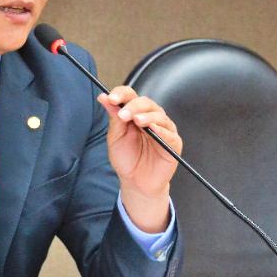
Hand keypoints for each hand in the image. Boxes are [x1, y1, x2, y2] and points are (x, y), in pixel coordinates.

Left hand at [97, 86, 181, 232]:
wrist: (136, 182)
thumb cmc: (127, 159)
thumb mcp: (115, 137)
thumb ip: (114, 117)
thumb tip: (104, 97)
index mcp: (135, 113)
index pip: (131, 96)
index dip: (121, 94)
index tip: (110, 98)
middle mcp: (151, 117)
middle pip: (145, 103)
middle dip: (133, 106)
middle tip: (123, 114)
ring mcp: (164, 129)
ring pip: (158, 115)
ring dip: (147, 116)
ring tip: (137, 121)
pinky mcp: (173, 142)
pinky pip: (169, 133)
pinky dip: (161, 130)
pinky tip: (153, 129)